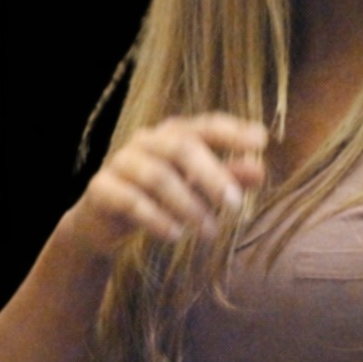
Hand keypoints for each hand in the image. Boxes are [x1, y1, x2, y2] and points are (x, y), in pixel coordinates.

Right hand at [68, 113, 266, 258]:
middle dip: (213, 176)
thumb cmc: (162, 197)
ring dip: (189, 205)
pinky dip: (157, 219)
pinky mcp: (101, 188)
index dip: (233, 131)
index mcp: (175, 132)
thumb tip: (261, 171)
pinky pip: (131, 201)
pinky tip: (177, 236)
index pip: (207, 125)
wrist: (104, 223)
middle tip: (236, 205)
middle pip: (182, 148)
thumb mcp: (198, 187)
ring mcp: (121, 161)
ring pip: (158, 177)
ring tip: (211, 231)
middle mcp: (148, 140)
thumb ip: (229, 176)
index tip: (261, 143)